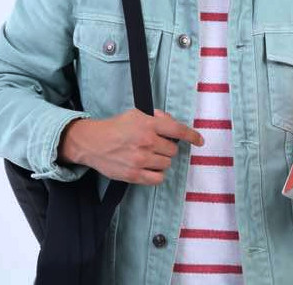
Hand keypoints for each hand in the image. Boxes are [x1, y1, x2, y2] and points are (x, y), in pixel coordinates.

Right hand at [58, 109, 203, 184]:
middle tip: (155, 146)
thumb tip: (171, 123)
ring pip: (166, 164)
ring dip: (161, 161)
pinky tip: (149, 168)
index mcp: (148, 125)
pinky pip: (158, 178)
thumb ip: (156, 117)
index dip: (192, 136)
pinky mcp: (134, 175)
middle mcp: (147, 142)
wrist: (93, 142)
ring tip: (148, 156)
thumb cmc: (115, 127)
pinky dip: (156, 174)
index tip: (199, 141)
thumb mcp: (136, 114)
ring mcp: (140, 160)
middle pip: (173, 151)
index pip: (178, 131)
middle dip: (167, 148)